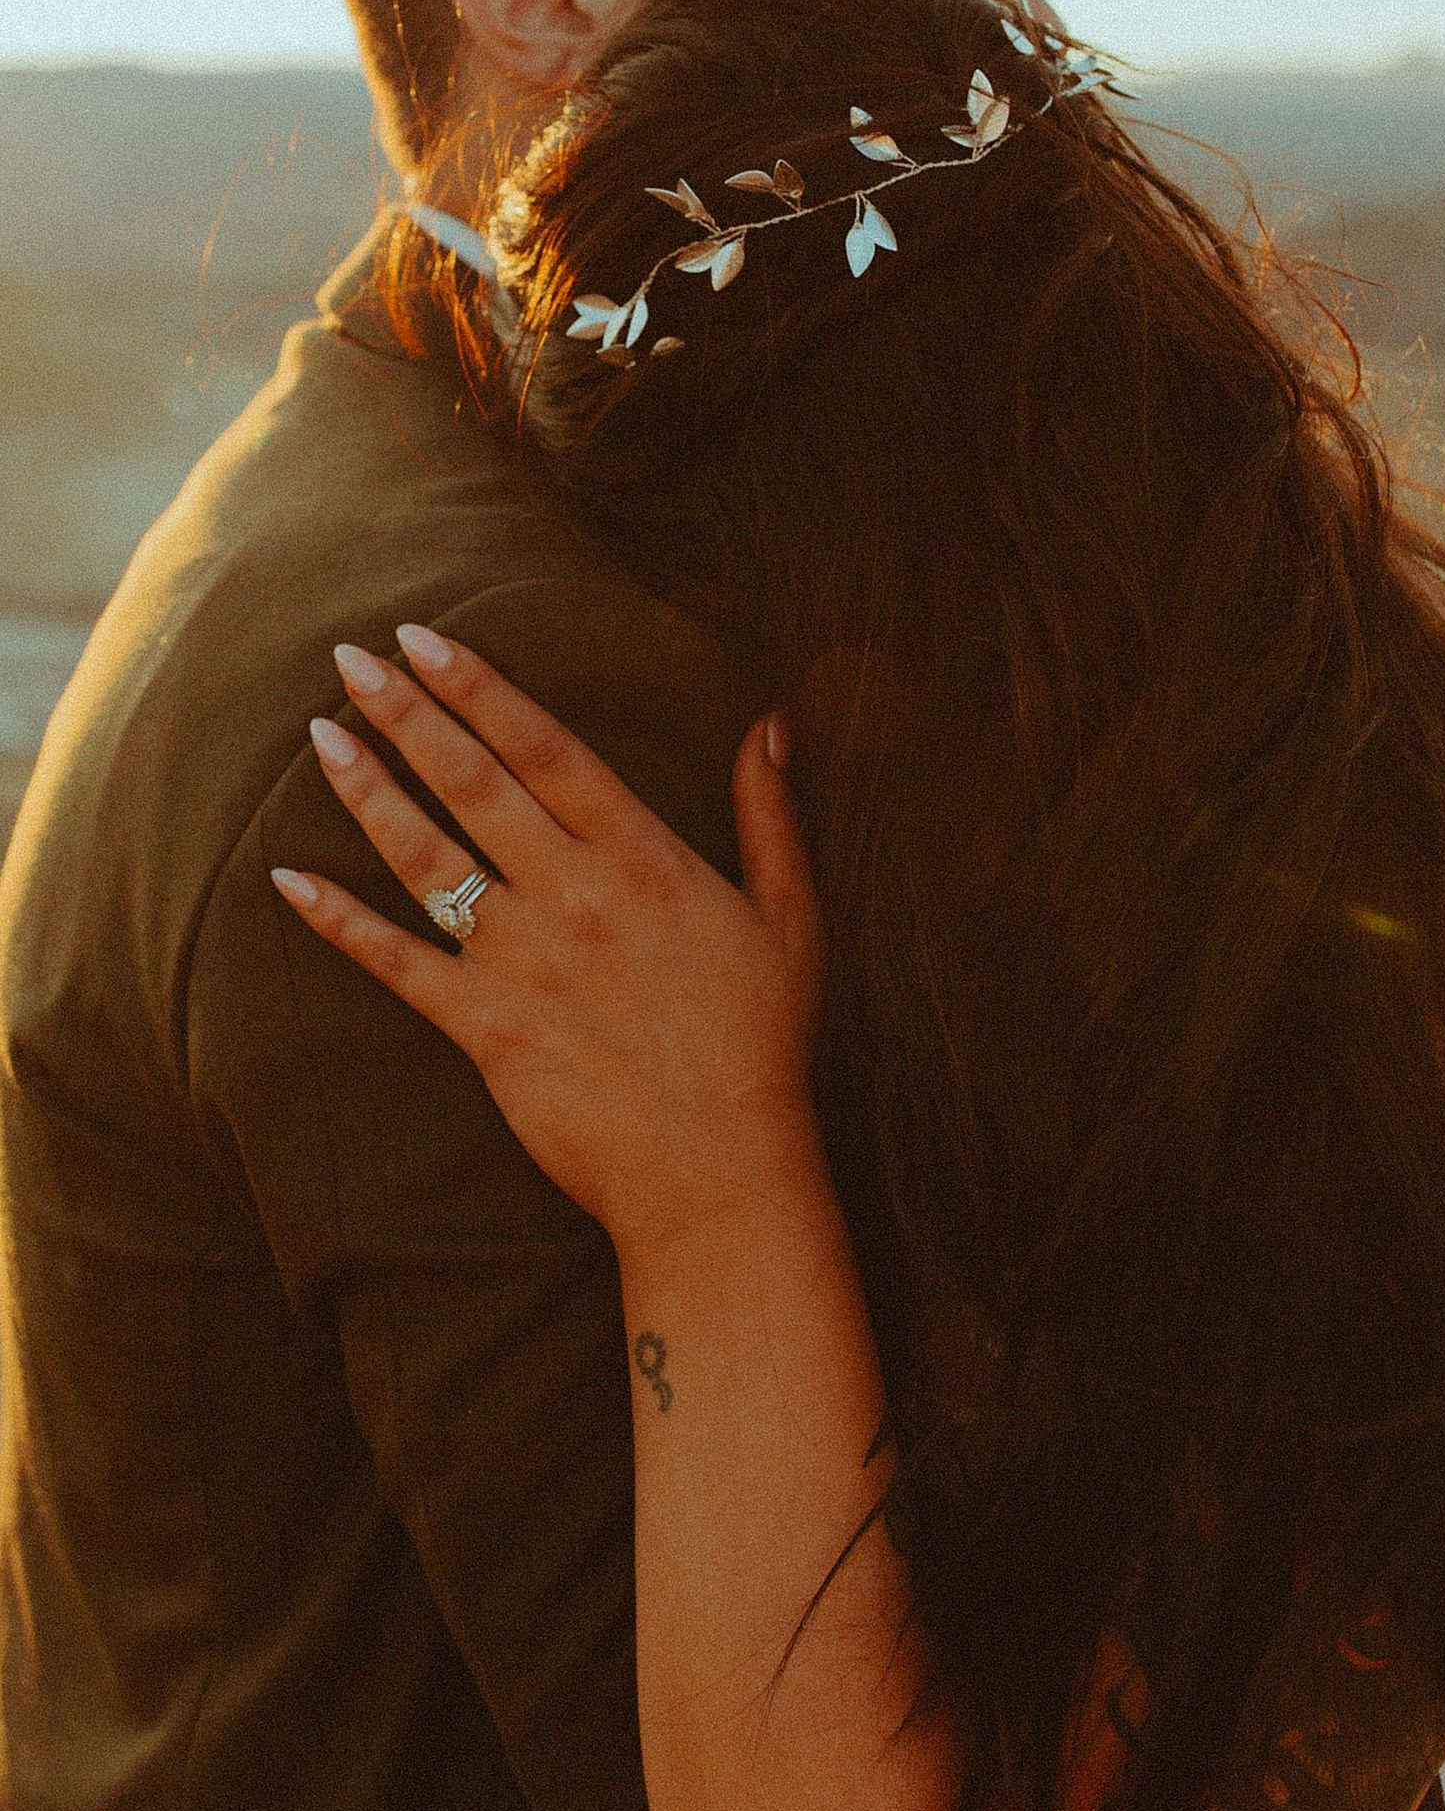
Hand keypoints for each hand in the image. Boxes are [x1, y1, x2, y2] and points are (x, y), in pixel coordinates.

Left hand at [271, 626, 827, 1248]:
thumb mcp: (791, 918)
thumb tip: (769, 722)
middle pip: (471, 781)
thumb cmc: (764, 1045)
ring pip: (425, 855)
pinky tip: (287, 880)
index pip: (544, 746)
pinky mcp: (485, 1028)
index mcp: (642, 857)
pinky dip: (337, 921)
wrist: (719, 1170)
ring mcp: (521, 960)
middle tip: (349, 658)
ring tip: (318, 738)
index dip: (479, 686)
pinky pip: (396, 963)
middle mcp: (571, 893)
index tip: (425, 640)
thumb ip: (771, 815)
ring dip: (365, 791)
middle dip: (405, 713)